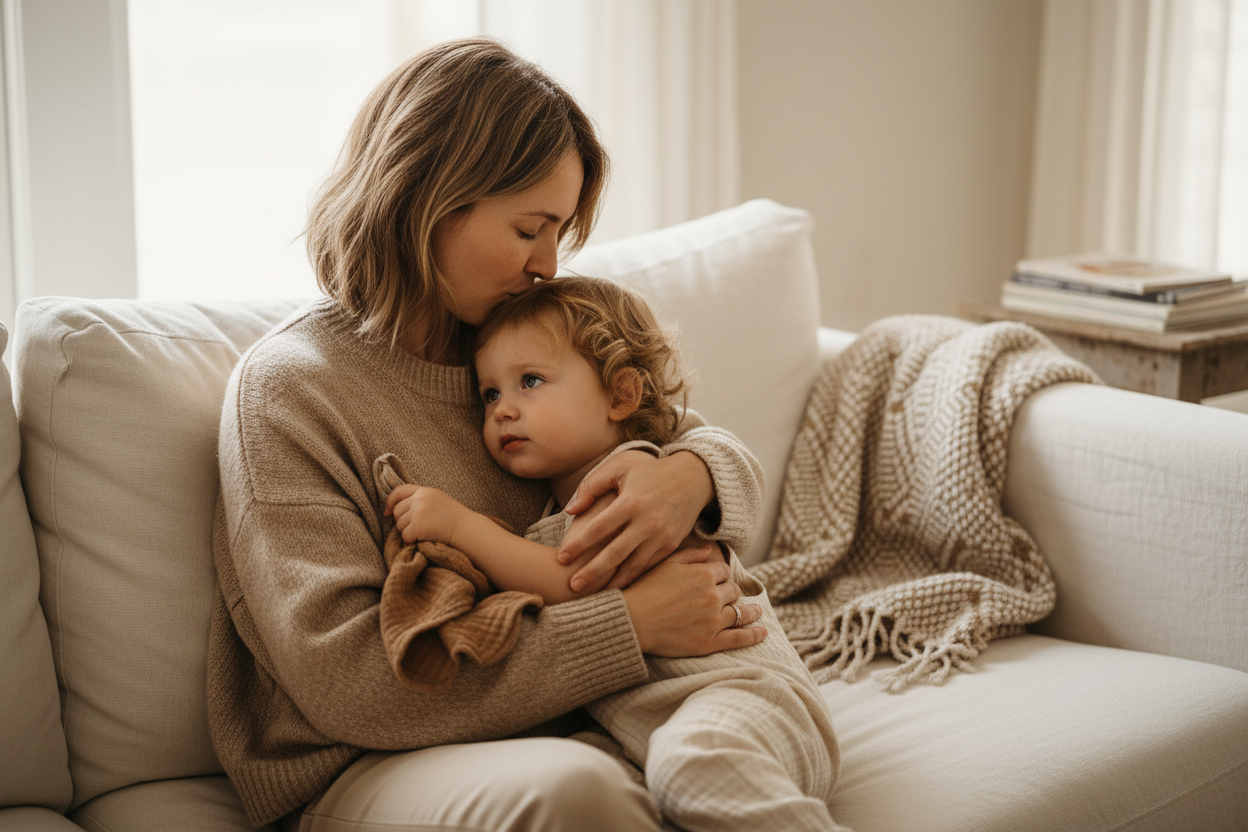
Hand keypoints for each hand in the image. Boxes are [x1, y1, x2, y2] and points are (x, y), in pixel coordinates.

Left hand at [384, 484, 465, 544]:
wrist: (467, 530)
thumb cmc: (454, 519)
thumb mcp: (438, 500)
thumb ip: (422, 500)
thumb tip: (397, 508)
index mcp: (425, 491)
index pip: (399, 491)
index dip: (390, 501)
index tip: (387, 511)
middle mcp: (420, 499)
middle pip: (397, 512)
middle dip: (403, 522)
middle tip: (418, 528)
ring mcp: (418, 512)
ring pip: (399, 525)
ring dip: (409, 532)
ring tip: (425, 532)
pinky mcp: (417, 526)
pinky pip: (405, 536)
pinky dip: (413, 541)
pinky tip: (425, 538)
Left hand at [559, 450, 714, 591]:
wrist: (693, 478)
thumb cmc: (649, 472)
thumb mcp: (619, 468)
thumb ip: (591, 487)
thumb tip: (570, 511)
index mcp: (631, 502)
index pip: (598, 528)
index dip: (578, 545)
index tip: (561, 558)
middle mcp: (647, 522)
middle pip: (614, 553)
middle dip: (592, 572)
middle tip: (572, 586)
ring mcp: (661, 536)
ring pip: (633, 566)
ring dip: (612, 582)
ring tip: (594, 595)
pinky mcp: (671, 545)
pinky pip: (648, 566)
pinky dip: (633, 578)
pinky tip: (618, 587)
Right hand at [621, 545, 765, 656]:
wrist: (631, 621)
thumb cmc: (644, 590)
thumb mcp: (666, 563)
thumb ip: (691, 554)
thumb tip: (710, 549)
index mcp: (703, 574)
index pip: (723, 571)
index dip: (720, 576)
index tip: (718, 580)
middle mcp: (712, 596)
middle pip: (733, 591)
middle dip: (732, 592)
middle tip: (731, 596)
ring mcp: (713, 620)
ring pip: (741, 613)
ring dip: (750, 611)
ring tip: (756, 612)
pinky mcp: (710, 642)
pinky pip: (739, 638)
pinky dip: (754, 635)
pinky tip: (763, 632)